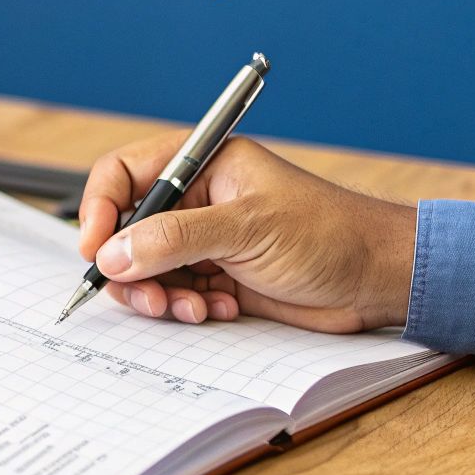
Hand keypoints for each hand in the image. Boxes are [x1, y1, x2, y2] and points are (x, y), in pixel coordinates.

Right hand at [76, 135, 416, 331]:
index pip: (124, 175)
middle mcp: (196, 201)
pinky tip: (220, 309)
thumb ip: (176, 238)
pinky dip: (186, 309)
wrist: (379, 280)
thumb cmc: (331, 234)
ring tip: (189, 309)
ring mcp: (205, 242)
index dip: (100, 209)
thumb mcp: (247, 228)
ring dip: (158, 295)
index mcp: (202, 165)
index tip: (95, 247)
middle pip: (127, 230)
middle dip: (129, 266)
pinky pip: (174, 295)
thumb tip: (114, 252)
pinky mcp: (217, 279)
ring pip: (146, 270)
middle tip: (145, 295)